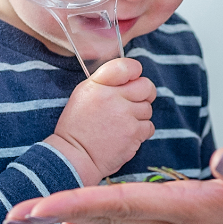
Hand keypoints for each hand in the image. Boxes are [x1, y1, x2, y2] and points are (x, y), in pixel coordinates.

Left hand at [3, 147, 222, 223]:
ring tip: (32, 213)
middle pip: (102, 214)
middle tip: (8, 217)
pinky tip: (83, 211)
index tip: (33, 209)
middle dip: (55, 214)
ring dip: (71, 214)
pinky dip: (98, 212)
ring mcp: (177, 223)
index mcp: (188, 208)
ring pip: (112, 217)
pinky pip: (130, 216)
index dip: (72, 202)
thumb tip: (218, 154)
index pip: (119, 203)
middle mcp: (174, 220)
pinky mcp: (184, 219)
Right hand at [45, 57, 155, 185]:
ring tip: (123, 124)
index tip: (133, 80)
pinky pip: (149, 126)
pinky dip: (141, 132)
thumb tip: (130, 79)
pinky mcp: (133, 133)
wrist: (74, 157)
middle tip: (137, 102)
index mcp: (97, 85)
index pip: (126, 66)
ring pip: (147, 108)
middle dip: (145, 94)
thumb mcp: (83, 96)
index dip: (135, 72)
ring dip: (139, 116)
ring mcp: (125, 115)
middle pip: (146, 86)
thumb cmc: (77, 128)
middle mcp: (112, 97)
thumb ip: (105, 83)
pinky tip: (126, 135)